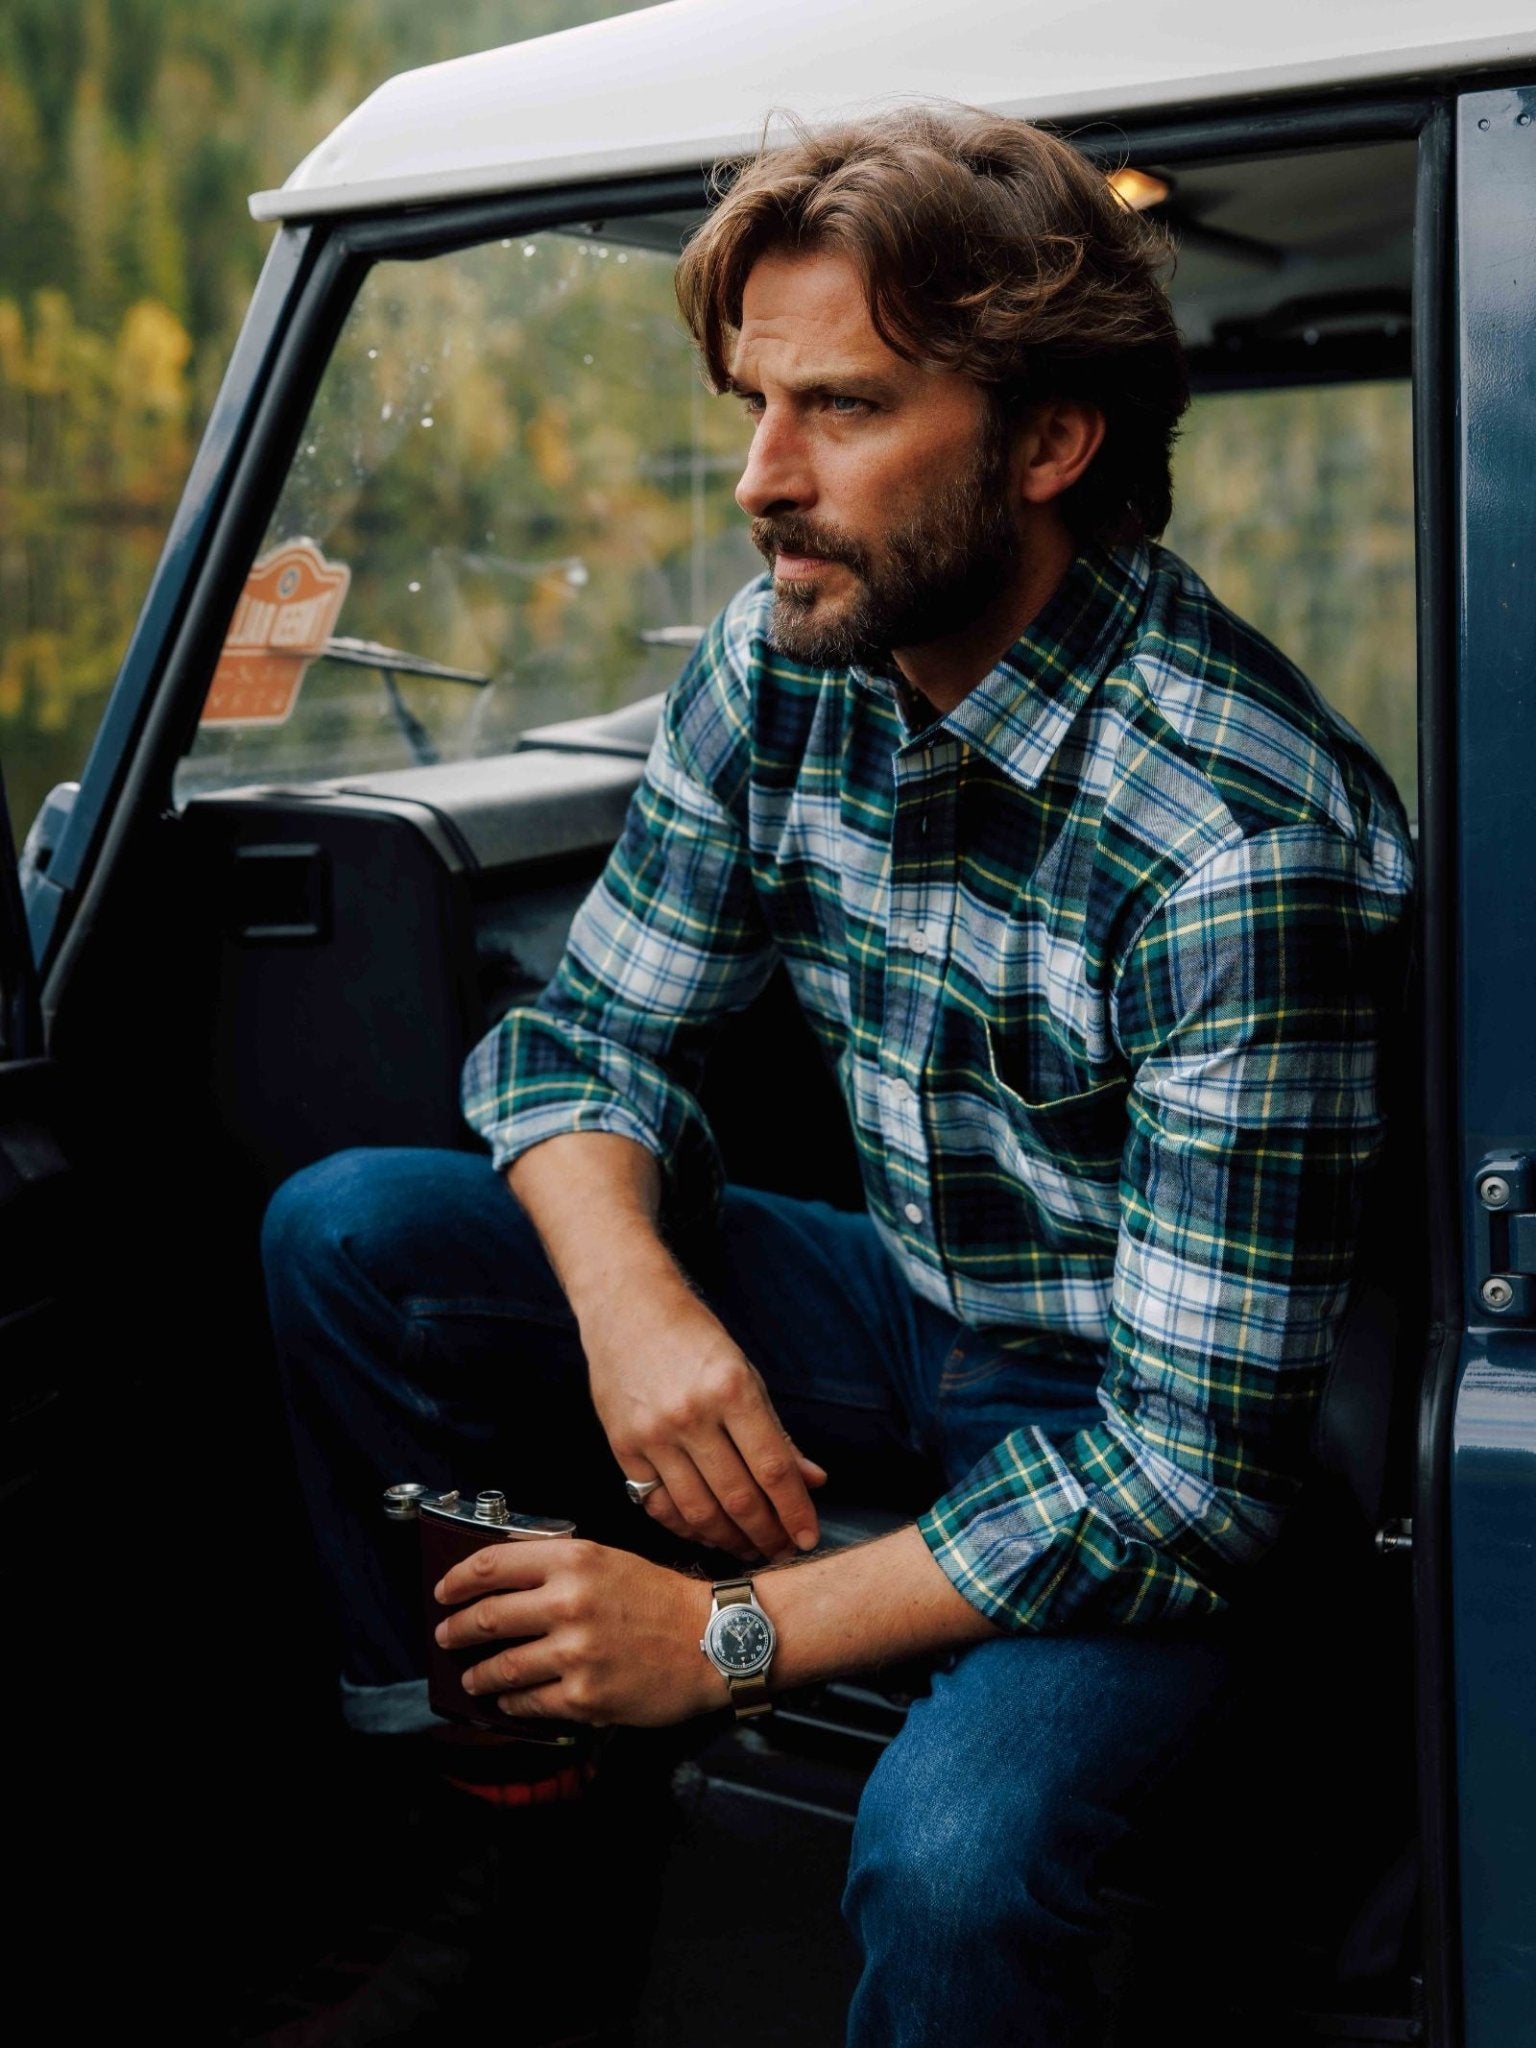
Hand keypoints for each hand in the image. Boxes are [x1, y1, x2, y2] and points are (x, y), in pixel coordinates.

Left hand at [433, 1537, 723, 1727]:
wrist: (715, 1639)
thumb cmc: (661, 1598)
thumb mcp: (609, 1559)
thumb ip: (558, 1564)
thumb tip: (503, 1577)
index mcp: (574, 1561)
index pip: (492, 1565)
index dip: (458, 1580)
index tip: (443, 1592)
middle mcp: (569, 1603)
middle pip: (487, 1617)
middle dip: (457, 1630)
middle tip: (447, 1636)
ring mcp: (575, 1653)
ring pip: (502, 1667)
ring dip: (479, 1674)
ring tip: (473, 1677)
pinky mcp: (585, 1697)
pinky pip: (530, 1702)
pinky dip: (512, 1702)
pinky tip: (509, 1699)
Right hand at [582, 1282, 825, 1559]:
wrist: (627, 1307)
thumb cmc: (694, 1338)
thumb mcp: (745, 1374)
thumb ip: (777, 1433)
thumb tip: (814, 1481)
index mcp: (731, 1389)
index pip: (773, 1468)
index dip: (795, 1510)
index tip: (808, 1537)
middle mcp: (691, 1414)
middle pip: (738, 1498)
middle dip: (767, 1533)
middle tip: (782, 1550)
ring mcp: (653, 1434)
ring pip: (698, 1511)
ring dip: (729, 1540)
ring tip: (750, 1548)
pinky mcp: (623, 1447)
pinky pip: (658, 1505)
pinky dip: (686, 1527)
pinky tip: (706, 1533)